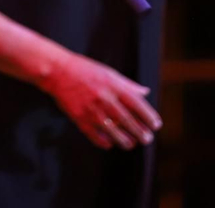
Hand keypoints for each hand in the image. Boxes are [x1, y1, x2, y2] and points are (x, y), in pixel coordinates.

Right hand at [41, 51, 161, 149]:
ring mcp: (92, 110)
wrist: (58, 72)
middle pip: (128, 121)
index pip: (137, 104)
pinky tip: (110, 143)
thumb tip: (145, 92)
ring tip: (131, 143)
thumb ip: (128, 85)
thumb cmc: (85, 70)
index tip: (156, 125)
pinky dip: (104, 142)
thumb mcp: (109, 73)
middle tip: (147, 139)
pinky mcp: (80, 119)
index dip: (149, 116)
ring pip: (113, 132)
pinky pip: (95, 136)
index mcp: (113, 86)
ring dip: (125, 141)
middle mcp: (104, 99)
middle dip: (140, 133)